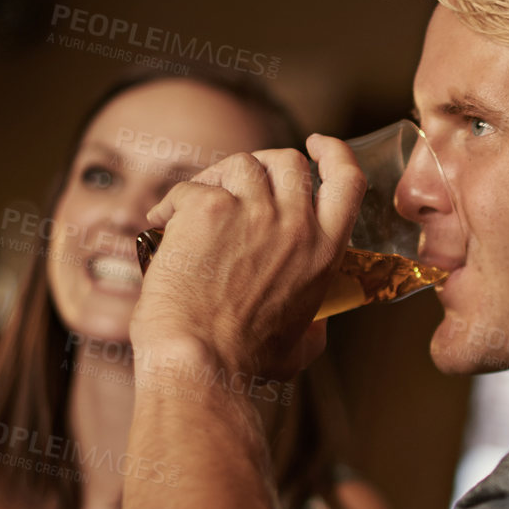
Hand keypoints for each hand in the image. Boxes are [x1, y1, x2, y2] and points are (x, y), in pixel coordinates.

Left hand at [129, 135, 364, 382]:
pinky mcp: (209, 210)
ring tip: (192, 210)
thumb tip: (318, 322)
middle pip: (289, 160)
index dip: (333, 152)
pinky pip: (190, 187)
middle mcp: (296, 225)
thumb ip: (316, 322)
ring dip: (215, 180)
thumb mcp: (304, 345)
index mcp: (325, 252)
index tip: (315, 144)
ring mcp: (254, 213)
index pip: (347, 179)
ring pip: (240, 164)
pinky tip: (161, 227)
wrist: (201, 363)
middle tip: (234, 187)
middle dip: (262, 166)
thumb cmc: (246, 363)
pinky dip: (171, 204)